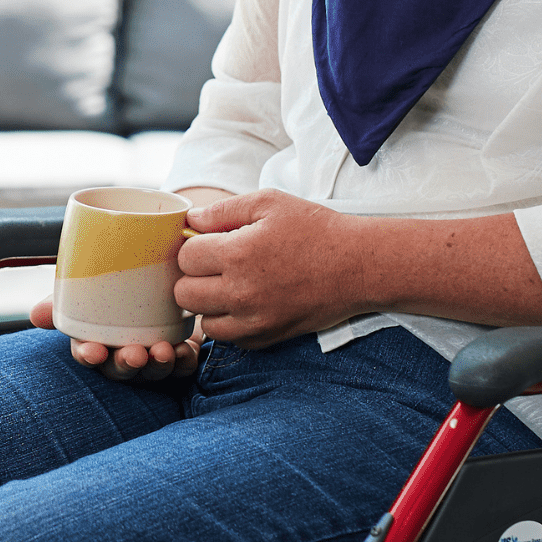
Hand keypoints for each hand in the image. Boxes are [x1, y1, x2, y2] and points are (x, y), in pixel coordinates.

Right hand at [27, 185, 229, 380]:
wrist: (166, 274)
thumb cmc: (121, 284)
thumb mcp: (94, 282)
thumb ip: (68, 293)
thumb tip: (34, 315)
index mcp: (98, 337)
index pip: (87, 352)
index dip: (88, 354)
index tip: (93, 351)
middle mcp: (123, 350)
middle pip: (119, 367)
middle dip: (125, 364)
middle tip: (134, 354)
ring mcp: (152, 355)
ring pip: (152, 370)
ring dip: (156, 365)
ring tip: (163, 351)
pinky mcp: (181, 353)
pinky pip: (182, 366)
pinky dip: (183, 362)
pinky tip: (185, 352)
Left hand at [175, 189, 365, 348]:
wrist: (357, 266)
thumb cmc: (315, 229)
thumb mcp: (269, 202)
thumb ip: (223, 210)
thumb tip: (191, 221)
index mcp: (238, 253)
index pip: (185, 257)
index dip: (194, 245)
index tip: (210, 241)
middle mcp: (241, 292)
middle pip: (183, 294)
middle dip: (193, 277)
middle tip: (214, 264)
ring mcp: (253, 320)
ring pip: (202, 321)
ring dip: (208, 304)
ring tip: (229, 284)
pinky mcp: (266, 338)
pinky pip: (228, 338)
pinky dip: (230, 323)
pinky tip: (247, 302)